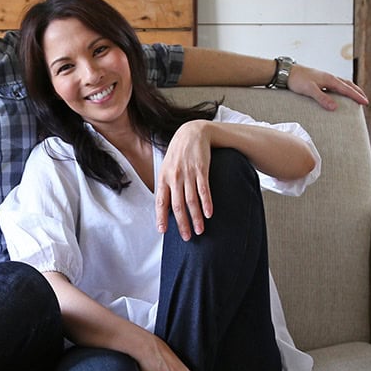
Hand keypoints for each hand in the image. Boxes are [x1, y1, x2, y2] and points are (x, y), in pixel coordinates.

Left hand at [156, 121, 211, 239]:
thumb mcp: (167, 166)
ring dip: (196, 218)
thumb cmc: (179, 152)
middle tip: (187, 237)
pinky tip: (209, 214)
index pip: (161, 202)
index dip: (161, 217)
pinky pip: (204, 190)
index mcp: (164, 177)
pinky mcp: (201, 170)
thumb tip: (164, 204)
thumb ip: (166, 184)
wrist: (193, 132)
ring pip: (191, 201)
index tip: (163, 231)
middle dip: (182, 224)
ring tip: (200, 230)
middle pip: (178, 205)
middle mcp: (174, 177)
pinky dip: (206, 203)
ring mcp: (188, 174)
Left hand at [287, 64, 368, 109]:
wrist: (286, 71)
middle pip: (348, 84)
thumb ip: (322, 98)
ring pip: (342, 83)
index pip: (347, 89)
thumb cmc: (297, 80)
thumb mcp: (309, 90)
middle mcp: (329, 77)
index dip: (357, 96)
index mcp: (329, 79)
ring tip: (356, 96)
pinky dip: (342, 88)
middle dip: (357, 92)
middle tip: (365, 101)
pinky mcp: (320, 79)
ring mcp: (325, 77)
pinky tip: (339, 93)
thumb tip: (335, 108)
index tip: (365, 102)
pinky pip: (335, 84)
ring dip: (350, 89)